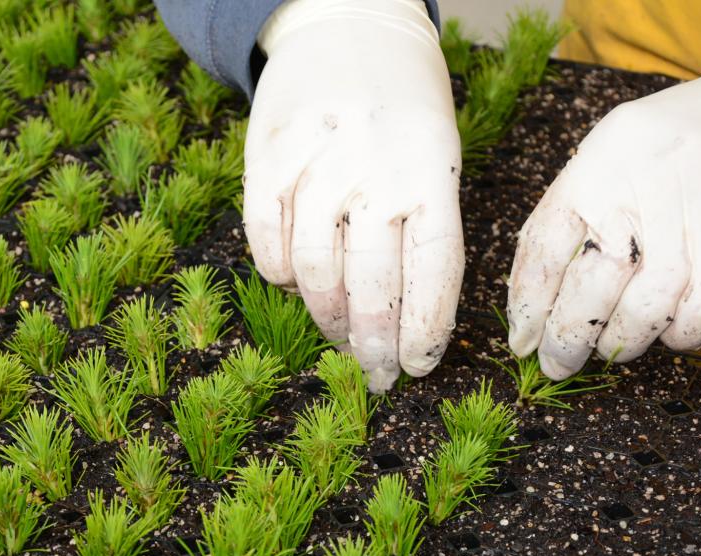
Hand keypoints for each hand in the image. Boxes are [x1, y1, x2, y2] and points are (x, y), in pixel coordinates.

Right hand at [245, 0, 462, 391]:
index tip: (416, 369)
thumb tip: (401, 326)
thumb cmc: (402, 107)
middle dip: (372, 345)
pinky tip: (292, 283)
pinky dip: (277, 273)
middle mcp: (377, 167)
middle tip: (375, 375)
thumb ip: (421, 229)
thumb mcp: (435, 156)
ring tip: (337, 335)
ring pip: (314, 269)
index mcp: (432, 171)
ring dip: (325, 315)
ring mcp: (319, 160)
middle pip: (371, 283)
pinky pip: (265, 238)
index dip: (424, 330)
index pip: (433, 271)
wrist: (347, 22)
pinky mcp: (269, 154)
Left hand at [507, 20, 700, 379]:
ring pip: (640, 314)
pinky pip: (695, 321)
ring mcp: (698, 224)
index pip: (543, 247)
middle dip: (565, 338)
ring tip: (610, 349)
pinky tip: (668, 328)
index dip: (526, 304)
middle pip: (588, 288)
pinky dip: (676, 336)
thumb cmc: (685, 144)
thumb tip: (536, 300)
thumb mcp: (617, 151)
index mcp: (603, 162)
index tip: (520, 339)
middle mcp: (646, 191)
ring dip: (618, 343)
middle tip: (555, 362)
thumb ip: (577, 212)